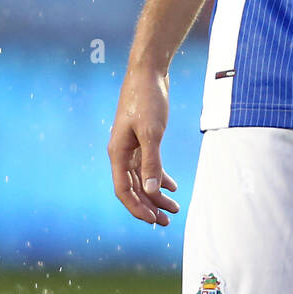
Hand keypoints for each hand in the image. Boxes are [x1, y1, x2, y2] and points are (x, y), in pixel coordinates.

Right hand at [108, 68, 179, 225]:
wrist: (148, 72)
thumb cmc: (147, 99)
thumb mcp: (152, 132)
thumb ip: (152, 162)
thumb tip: (152, 191)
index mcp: (118, 153)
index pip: (124, 190)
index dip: (137, 208)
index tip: (153, 220)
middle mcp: (121, 153)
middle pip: (134, 188)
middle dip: (149, 206)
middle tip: (167, 222)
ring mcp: (131, 146)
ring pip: (142, 178)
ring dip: (157, 194)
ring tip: (174, 208)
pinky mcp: (142, 138)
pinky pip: (148, 164)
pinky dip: (159, 176)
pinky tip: (172, 185)